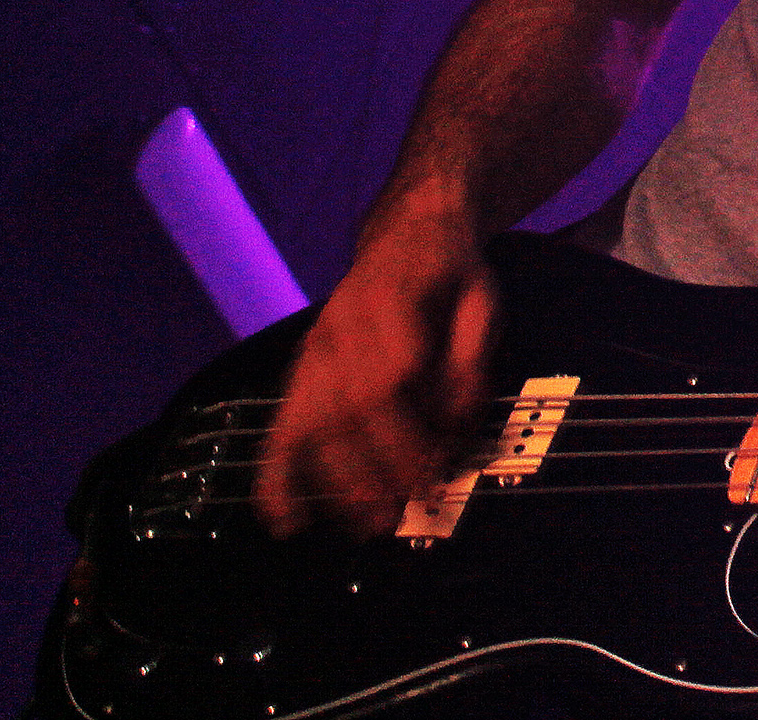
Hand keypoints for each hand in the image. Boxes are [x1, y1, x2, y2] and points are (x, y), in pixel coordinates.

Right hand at [256, 204, 497, 537]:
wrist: (409, 230)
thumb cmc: (452, 273)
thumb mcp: (482, 300)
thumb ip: (471, 358)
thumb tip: (458, 423)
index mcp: (390, 300)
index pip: (391, 374)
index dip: (411, 428)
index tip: (436, 468)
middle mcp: (342, 326)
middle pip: (347, 407)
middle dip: (374, 467)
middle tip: (404, 513)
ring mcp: (315, 348)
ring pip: (311, 422)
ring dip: (334, 481)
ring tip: (363, 527)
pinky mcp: (302, 368)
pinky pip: (280, 423)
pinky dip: (276, 474)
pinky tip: (285, 520)